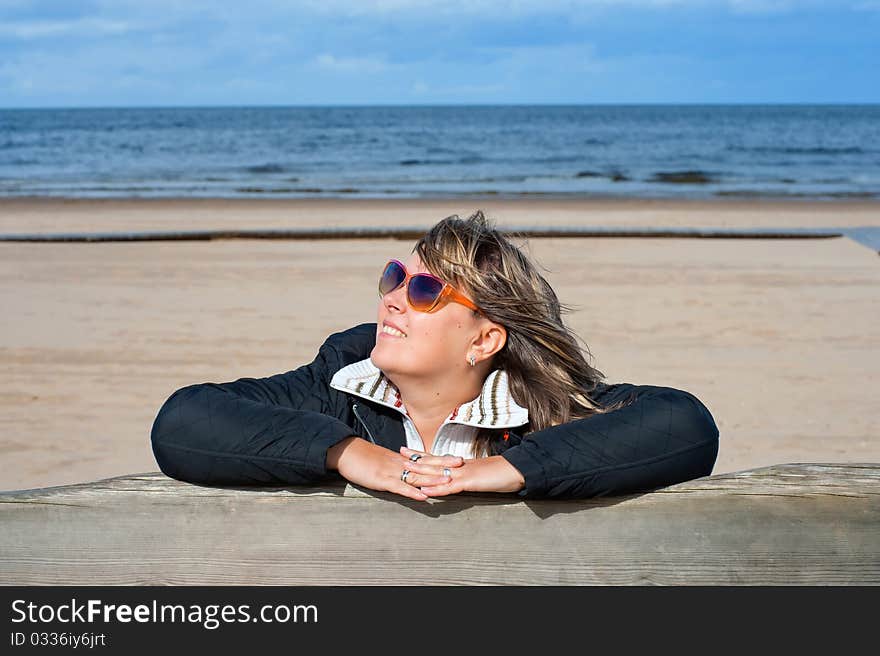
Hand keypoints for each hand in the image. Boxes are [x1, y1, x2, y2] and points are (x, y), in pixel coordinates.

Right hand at [326, 437, 463, 501]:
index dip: (441, 458)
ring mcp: (392, 471)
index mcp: (401, 458)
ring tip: (448, 481)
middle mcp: (400, 463)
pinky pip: (400, 487)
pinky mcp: (382, 480)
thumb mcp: (383, 459)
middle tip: (461, 464)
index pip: (425, 458)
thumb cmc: (362, 457)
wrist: (346, 451)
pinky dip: (412, 492)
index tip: (457, 458)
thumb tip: (408, 468)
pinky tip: (422, 496)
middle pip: (425, 464)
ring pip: (416, 476)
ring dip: (432, 479)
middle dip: (444, 465)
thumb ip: (396, 464)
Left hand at [409, 450, 525, 496]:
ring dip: (421, 472)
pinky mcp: (471, 482)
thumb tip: (459, 479)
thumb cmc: (502, 473)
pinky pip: (451, 486)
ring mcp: (464, 473)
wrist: (518, 470)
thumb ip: (468, 476)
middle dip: (415, 458)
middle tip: (399, 452)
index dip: (423, 454)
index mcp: (462, 464)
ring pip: (438, 473)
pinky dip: (437, 488)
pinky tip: (425, 490)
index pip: (438, 458)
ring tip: (405, 470)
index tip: (409, 450)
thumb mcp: (481, 474)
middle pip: (434, 461)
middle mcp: (460, 466)